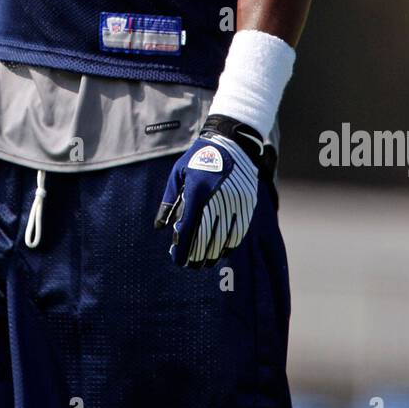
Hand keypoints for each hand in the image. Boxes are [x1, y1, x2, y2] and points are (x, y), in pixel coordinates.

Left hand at [154, 116, 265, 266]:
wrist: (231, 142)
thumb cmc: (198, 158)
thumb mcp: (178, 174)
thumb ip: (169, 201)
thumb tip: (161, 227)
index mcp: (197, 191)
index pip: (188, 229)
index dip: (183, 248)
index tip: (178, 260)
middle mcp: (217, 198)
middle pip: (206, 237)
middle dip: (197, 255)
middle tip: (191, 266)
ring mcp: (235, 201)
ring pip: (223, 237)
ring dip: (213, 253)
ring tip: (205, 263)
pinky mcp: (247, 203)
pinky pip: (239, 230)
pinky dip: (230, 244)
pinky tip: (222, 251)